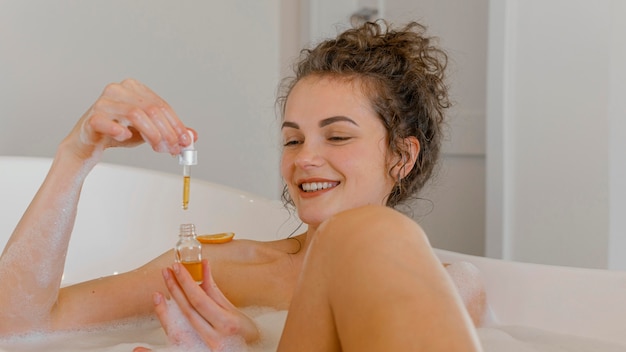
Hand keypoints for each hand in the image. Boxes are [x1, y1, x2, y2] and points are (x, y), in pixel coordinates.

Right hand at [64, 78, 192, 161]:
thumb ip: (170, 132)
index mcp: (134, 88)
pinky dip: (120, 131)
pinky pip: (107, 122)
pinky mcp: (91, 117)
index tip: (185, 141)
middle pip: (152, 109)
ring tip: (159, 148)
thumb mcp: (149, 131)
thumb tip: (192, 136)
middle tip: (174, 148)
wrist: (88, 143)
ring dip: (152, 134)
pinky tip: (126, 137)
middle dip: (167, 132)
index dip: (177, 124)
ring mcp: (103, 102)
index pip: (162, 105)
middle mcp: (118, 90)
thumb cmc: (118, 132)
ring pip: (135, 114)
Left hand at [144, 260, 259, 350]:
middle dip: (175, 287)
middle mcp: (214, 336)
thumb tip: (204, 270)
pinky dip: (166, 324)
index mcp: (227, 323)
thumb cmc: (248, 336)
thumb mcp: (236, 312)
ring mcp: (206, 345)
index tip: (177, 267)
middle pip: (188, 308)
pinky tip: (158, 315)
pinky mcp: (199, 349)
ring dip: (170, 301)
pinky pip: (179, 335)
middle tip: (167, 271)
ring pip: (182, 320)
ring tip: (165, 283)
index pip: (199, 299)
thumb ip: (217, 293)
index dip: (186, 281)